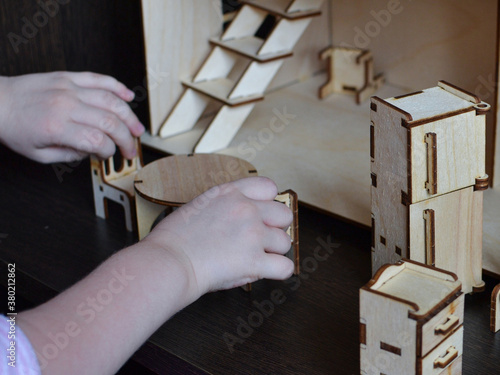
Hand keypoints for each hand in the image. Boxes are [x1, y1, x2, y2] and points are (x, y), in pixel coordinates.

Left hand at [0, 71, 143, 162]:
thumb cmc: (13, 127)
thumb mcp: (39, 154)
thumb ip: (69, 156)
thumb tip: (92, 152)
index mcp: (57, 127)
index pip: (98, 141)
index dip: (110, 151)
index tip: (109, 155)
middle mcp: (66, 106)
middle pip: (110, 122)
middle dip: (126, 138)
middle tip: (131, 148)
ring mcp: (69, 88)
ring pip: (111, 100)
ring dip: (129, 116)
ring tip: (137, 128)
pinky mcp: (68, 77)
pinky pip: (99, 79)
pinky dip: (117, 86)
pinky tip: (128, 95)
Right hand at [143, 177, 294, 298]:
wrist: (167, 261)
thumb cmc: (174, 239)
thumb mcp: (200, 205)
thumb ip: (226, 207)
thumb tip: (244, 220)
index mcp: (230, 193)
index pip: (269, 187)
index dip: (267, 204)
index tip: (259, 216)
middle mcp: (246, 209)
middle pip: (284, 215)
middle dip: (274, 229)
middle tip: (258, 241)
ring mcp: (252, 234)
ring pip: (285, 243)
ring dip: (272, 252)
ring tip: (253, 259)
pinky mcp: (254, 261)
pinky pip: (284, 267)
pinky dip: (277, 272)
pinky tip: (264, 272)